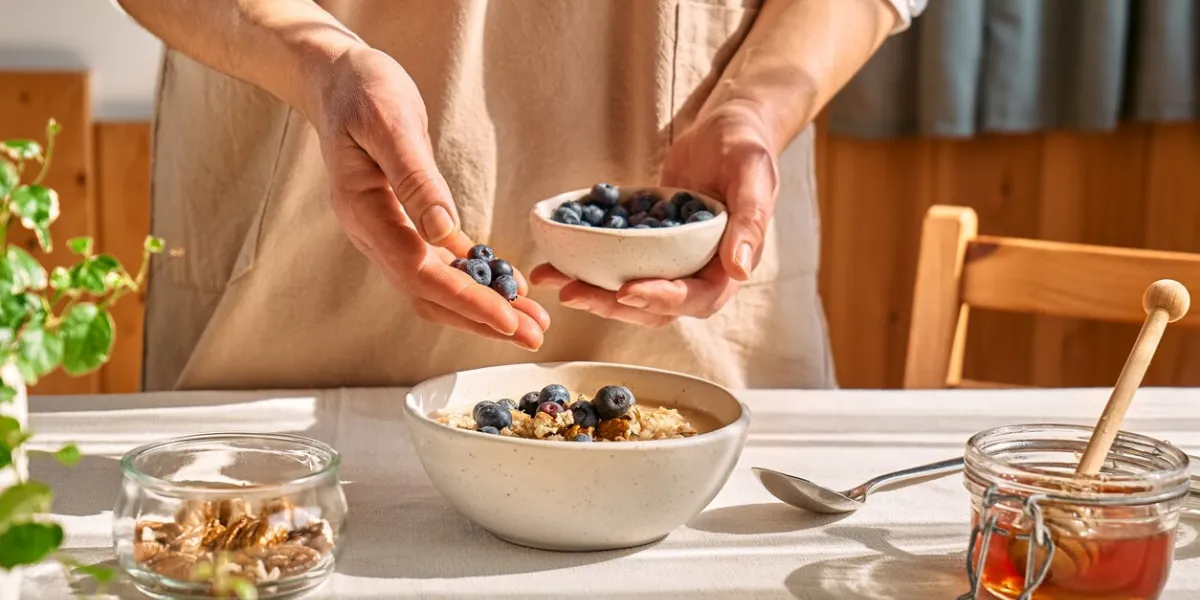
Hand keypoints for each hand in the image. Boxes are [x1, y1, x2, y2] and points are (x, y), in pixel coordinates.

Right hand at [313, 46, 548, 348]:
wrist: (338, 78)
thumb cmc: (363, 90)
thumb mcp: (390, 122)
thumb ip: (414, 178)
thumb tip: (443, 233)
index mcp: (363, 212)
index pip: (418, 273)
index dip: (465, 301)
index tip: (507, 319)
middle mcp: (371, 233)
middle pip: (428, 294)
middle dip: (482, 319)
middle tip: (534, 335)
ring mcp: (386, 232)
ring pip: (435, 287)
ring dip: (481, 308)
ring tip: (530, 321)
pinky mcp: (404, 223)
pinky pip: (440, 263)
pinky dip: (473, 280)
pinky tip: (507, 287)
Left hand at [530, 101, 779, 326]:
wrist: (725, 127)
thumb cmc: (745, 146)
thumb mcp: (753, 175)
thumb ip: (750, 221)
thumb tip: (740, 269)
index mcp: (727, 267)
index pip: (695, 298)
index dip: (661, 300)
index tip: (626, 291)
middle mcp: (697, 273)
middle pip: (654, 307)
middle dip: (611, 304)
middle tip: (572, 293)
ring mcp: (669, 261)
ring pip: (628, 290)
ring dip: (591, 290)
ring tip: (551, 278)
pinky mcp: (645, 245)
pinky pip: (615, 262)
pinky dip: (586, 263)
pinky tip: (553, 257)